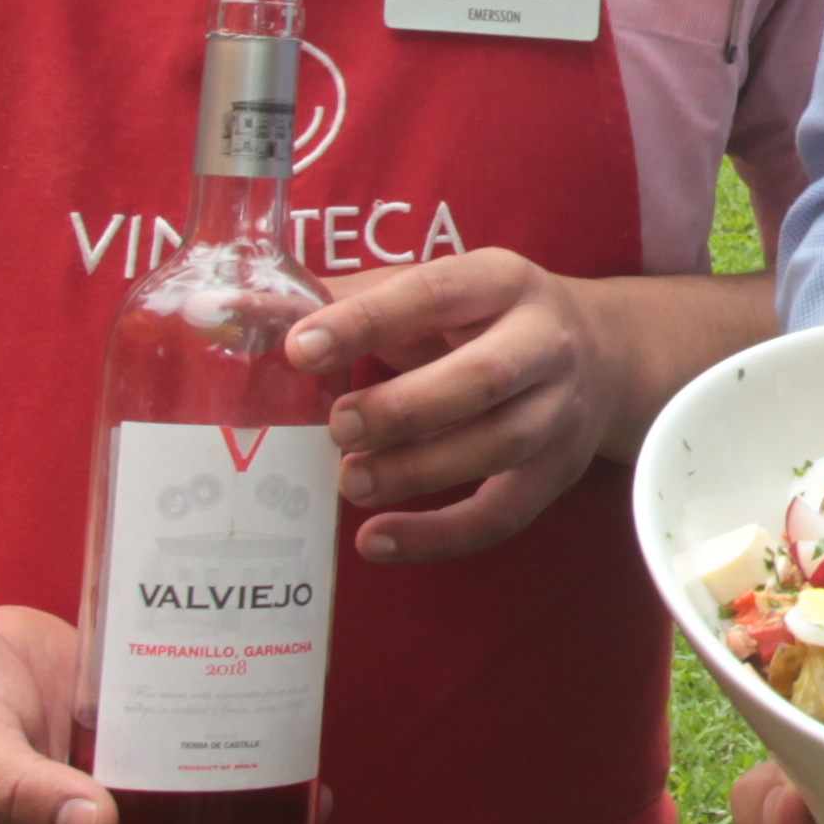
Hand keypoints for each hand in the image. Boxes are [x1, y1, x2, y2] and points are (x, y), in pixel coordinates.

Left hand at [294, 252, 617, 563]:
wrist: (599, 354)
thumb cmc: (480, 322)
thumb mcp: (427, 295)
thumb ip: (338, 303)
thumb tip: (223, 310)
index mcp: (500, 282)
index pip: (435, 292)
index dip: (368, 320)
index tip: (300, 348)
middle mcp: (545, 341)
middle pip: (485, 377)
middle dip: (405, 408)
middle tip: (337, 428)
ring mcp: (560, 410)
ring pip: (499, 445)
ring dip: (419, 470)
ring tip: (351, 481)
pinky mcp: (558, 471)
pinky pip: (505, 513)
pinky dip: (441, 535)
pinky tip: (377, 541)